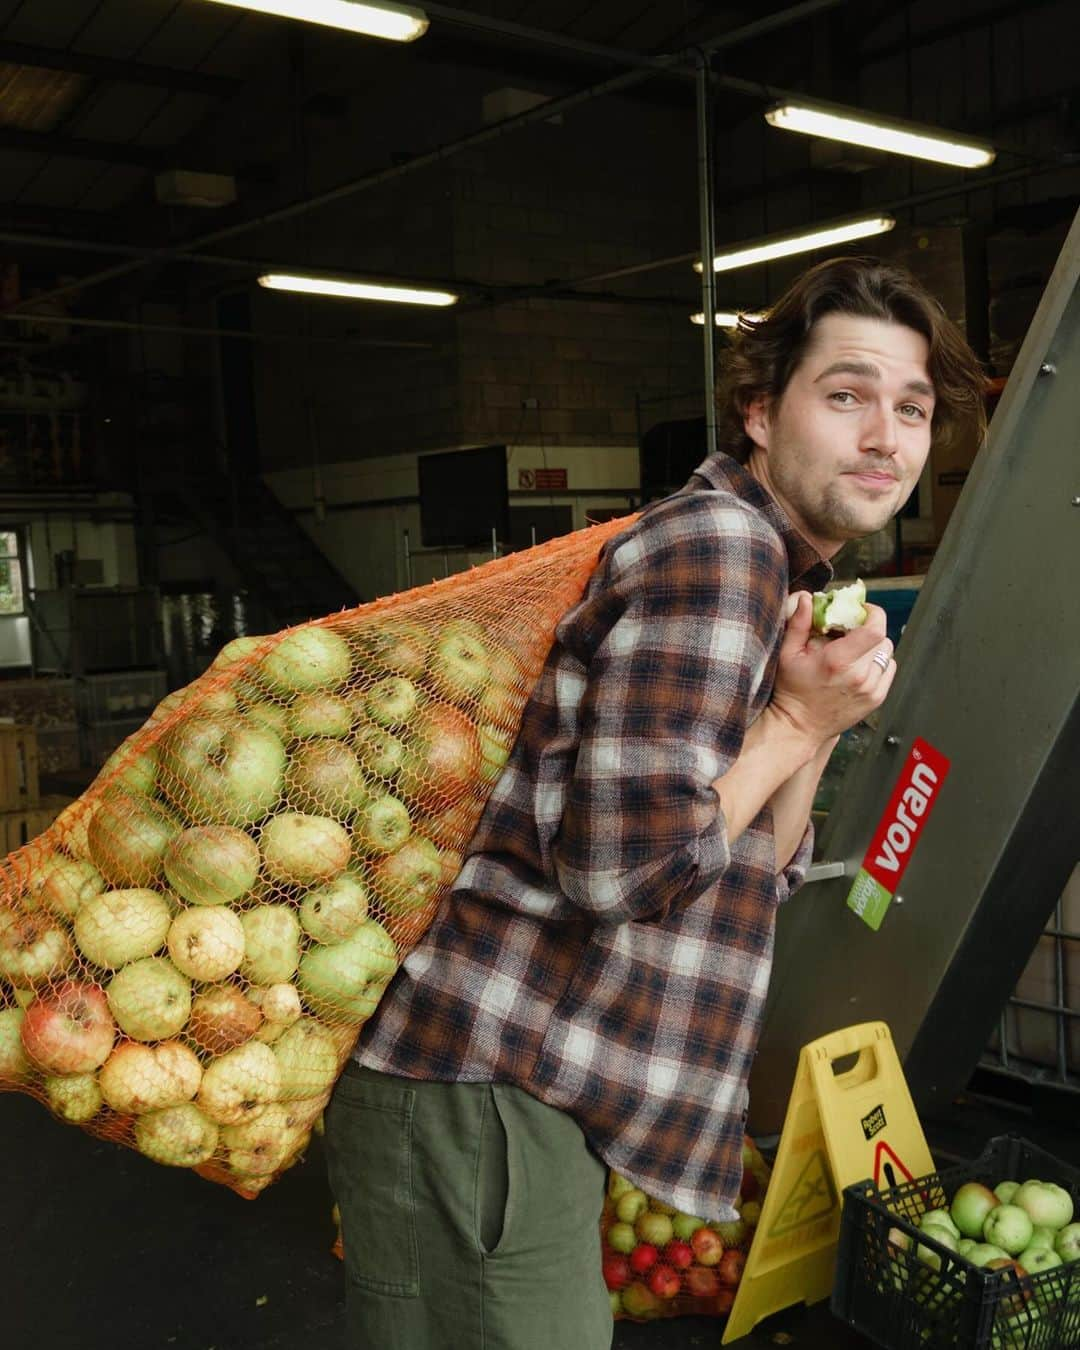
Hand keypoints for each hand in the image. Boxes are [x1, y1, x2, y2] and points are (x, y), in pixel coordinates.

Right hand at [766, 591, 895, 746]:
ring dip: (874, 646)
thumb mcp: (787, 654)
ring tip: (855, 650)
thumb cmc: (792, 689)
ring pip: (887, 653)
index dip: (872, 613)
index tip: (860, 610)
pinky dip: (878, 663)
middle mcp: (860, 675)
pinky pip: (889, 669)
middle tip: (851, 630)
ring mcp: (871, 689)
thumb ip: (799, 623)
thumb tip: (808, 598)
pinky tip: (859, 666)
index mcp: (838, 660)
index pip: (875, 628)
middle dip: (869, 629)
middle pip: (882, 638)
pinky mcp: (877, 699)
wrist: (800, 726)